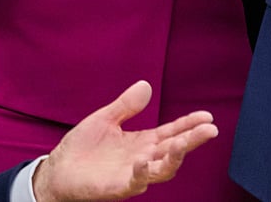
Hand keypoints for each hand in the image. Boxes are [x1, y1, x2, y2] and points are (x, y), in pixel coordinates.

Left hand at [33, 80, 217, 201]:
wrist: (60, 169)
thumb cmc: (83, 147)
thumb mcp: (105, 119)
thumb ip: (126, 105)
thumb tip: (146, 84)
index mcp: (142, 142)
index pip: (171, 132)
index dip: (189, 124)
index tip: (207, 116)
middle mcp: (143, 158)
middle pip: (174, 150)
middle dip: (192, 140)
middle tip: (210, 129)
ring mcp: (133, 174)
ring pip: (163, 169)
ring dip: (175, 157)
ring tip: (183, 143)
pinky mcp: (119, 186)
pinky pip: (136, 182)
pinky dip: (142, 173)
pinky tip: (144, 160)